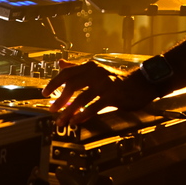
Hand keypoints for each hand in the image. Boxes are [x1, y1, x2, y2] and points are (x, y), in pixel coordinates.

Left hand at [43, 60, 157, 126]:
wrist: (141, 83)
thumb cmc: (116, 78)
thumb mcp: (96, 70)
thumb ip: (77, 67)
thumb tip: (60, 63)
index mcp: (89, 66)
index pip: (67, 73)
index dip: (54, 83)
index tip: (44, 93)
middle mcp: (95, 72)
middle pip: (71, 85)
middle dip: (60, 99)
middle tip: (52, 110)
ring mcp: (104, 84)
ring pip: (81, 99)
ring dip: (69, 111)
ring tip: (61, 120)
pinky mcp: (112, 95)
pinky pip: (94, 107)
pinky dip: (83, 115)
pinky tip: (76, 121)